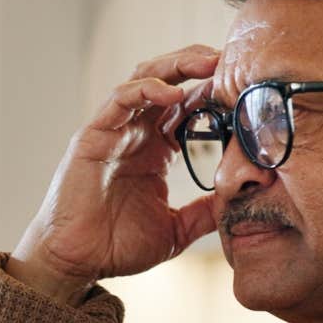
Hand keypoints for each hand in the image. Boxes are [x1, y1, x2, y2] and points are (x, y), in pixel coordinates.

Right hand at [7, 45, 221, 302]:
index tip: (246, 86)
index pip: (188, 106)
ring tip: (208, 62)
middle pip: (169, 81)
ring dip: (177, 65)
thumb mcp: (176, 231)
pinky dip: (146, 90)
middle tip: (232, 60)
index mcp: (156, 149)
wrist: (77, 262)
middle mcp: (136, 132)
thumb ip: (204, 214)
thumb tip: (240, 204)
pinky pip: (119, 99)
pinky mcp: (93, 136)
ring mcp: (114, 131)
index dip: (214, 92)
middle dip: (199, 65)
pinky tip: (173, 92)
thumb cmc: (116, 246)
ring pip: (145, 79)